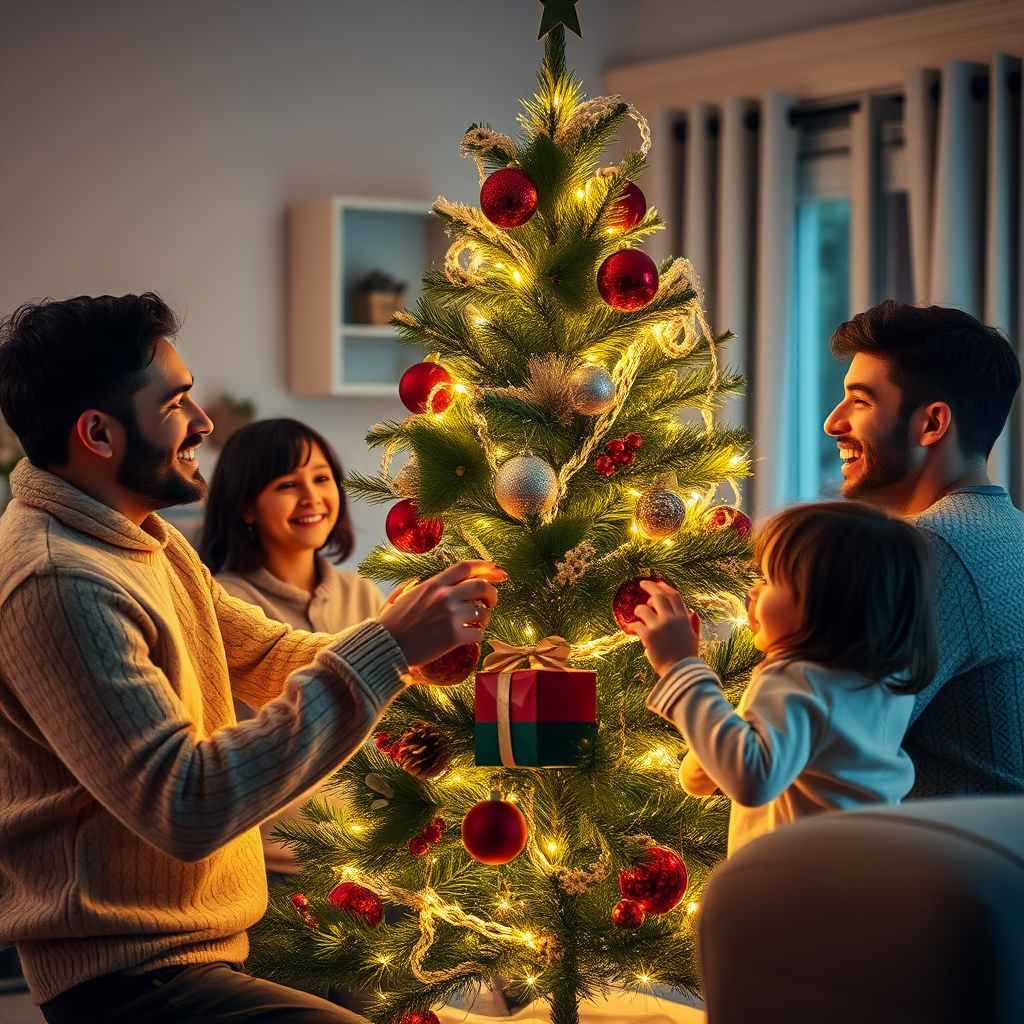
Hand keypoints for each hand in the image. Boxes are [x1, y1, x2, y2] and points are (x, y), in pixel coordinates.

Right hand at [379, 561, 505, 667]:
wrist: (386, 646)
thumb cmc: (393, 623)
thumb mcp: (405, 595)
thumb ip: (423, 586)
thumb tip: (433, 580)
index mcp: (434, 584)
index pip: (466, 567)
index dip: (486, 567)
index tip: (498, 571)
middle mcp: (444, 596)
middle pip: (482, 586)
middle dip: (492, 593)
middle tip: (491, 602)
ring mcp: (450, 616)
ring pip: (483, 613)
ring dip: (484, 619)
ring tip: (476, 623)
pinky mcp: (454, 636)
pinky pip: (478, 633)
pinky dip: (477, 635)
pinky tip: (469, 636)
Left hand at [628, 580, 700, 675]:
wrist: (681, 674)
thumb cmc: (687, 658)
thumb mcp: (693, 638)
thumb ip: (693, 624)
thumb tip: (691, 612)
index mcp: (684, 619)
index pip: (674, 596)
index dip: (665, 586)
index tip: (658, 582)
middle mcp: (672, 619)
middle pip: (658, 596)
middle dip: (649, 586)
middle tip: (642, 583)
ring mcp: (660, 627)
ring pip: (643, 609)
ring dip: (638, 610)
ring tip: (637, 614)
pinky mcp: (649, 636)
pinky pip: (636, 625)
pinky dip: (632, 625)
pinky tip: (631, 628)